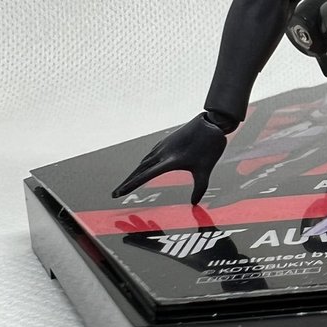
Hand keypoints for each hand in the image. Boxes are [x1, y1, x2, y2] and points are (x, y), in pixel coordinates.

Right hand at [112, 114, 227, 203]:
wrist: (211, 123)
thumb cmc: (210, 145)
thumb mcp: (206, 169)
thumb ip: (200, 187)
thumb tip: (194, 203)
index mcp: (170, 160)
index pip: (146, 176)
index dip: (131, 185)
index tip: (118, 194)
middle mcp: (163, 153)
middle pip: (139, 170)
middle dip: (126, 182)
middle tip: (115, 193)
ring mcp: (163, 146)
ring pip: (144, 162)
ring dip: (133, 173)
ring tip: (126, 183)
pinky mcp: (166, 141)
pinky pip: (150, 155)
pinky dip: (143, 163)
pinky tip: (142, 167)